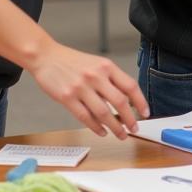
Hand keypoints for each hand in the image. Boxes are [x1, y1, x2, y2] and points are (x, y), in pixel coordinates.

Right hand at [27, 41, 149, 138]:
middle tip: (134, 128)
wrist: (46, 57)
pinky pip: (85, 117)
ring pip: (103, 113)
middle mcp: (95, 76)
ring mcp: (81, 88)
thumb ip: (110, 79)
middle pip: (119, 102)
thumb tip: (126, 101)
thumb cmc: (72, 62)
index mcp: (106, 66)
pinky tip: (102, 132)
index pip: (130, 85)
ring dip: (115, 127)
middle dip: (129, 119)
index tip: (145, 112)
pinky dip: (96, 127)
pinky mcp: (67, 98)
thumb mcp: (96, 64)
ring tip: (121, 135)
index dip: (140, 101)